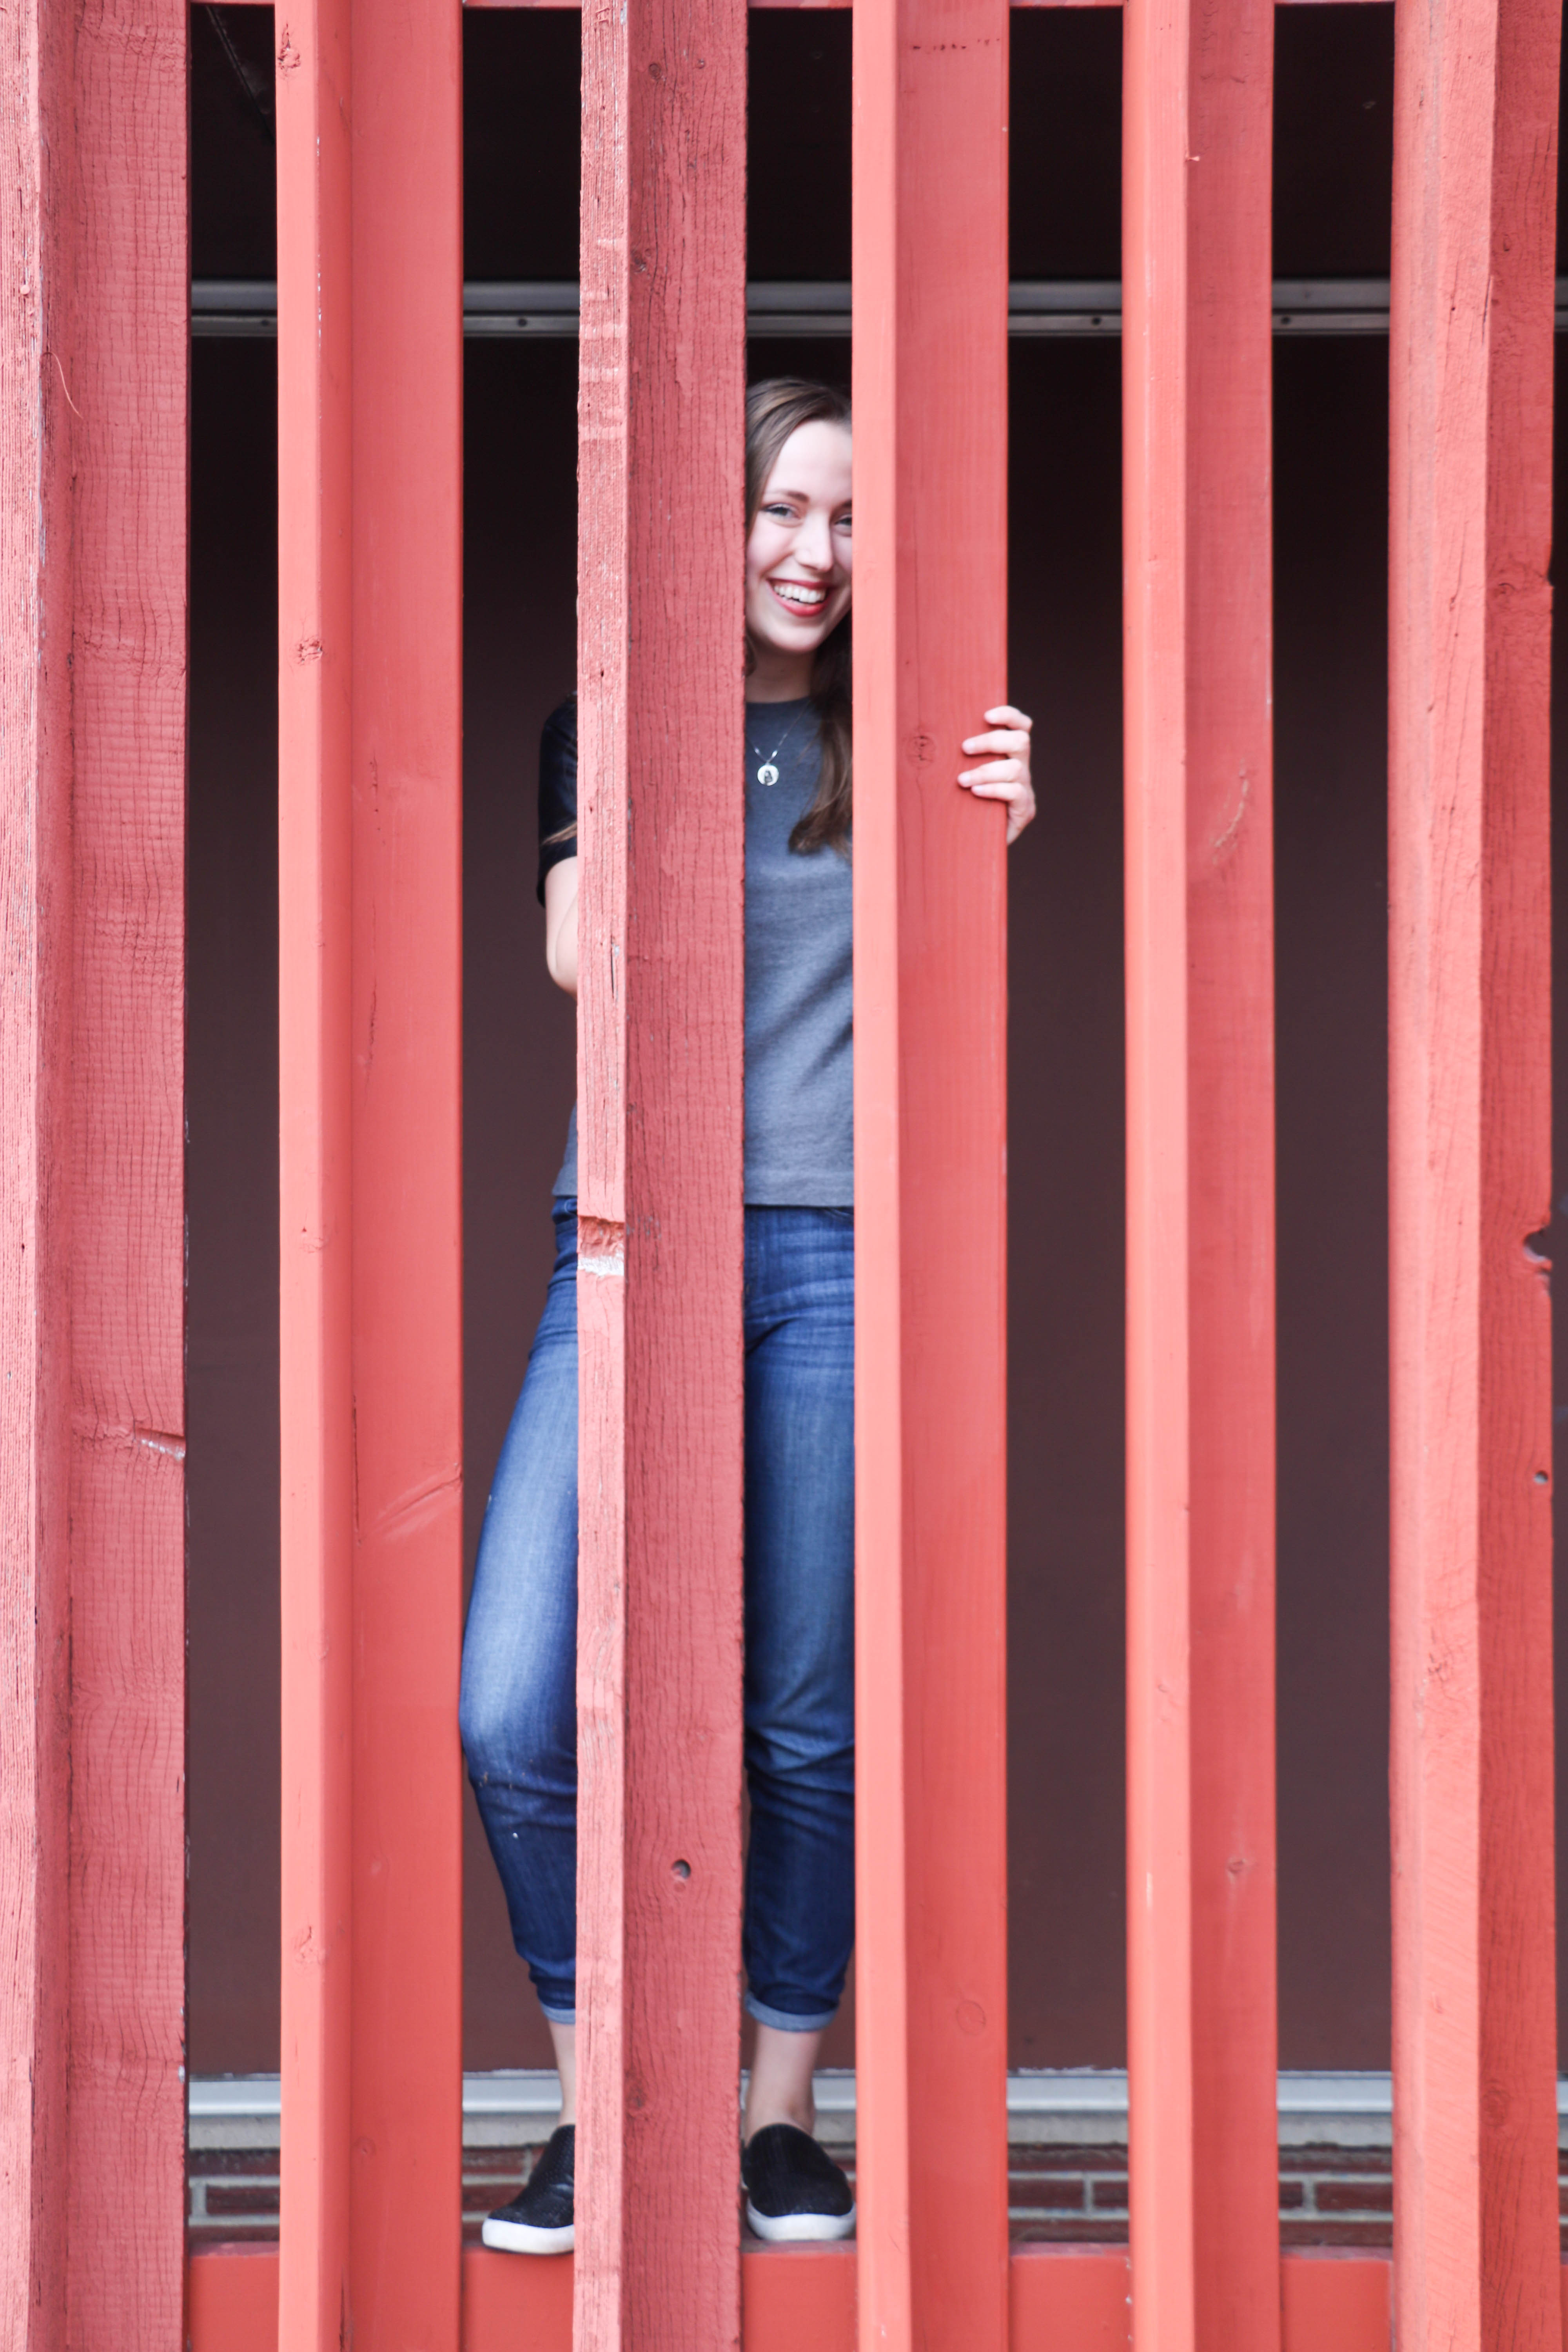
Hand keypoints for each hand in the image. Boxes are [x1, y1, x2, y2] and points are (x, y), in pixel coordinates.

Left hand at [959, 705, 1035, 844]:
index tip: (986, 715)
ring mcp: (1025, 790)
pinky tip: (975, 793)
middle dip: (991, 741)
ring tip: (962, 780)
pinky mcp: (1023, 811)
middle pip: (1020, 741)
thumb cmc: (964, 804)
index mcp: (1010, 756)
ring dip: (985, 771)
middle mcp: (1021, 770)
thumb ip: (959, 759)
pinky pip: (1015, 793)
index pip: (1021, 727)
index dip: (1009, 716)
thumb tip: (929, 738)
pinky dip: (993, 790)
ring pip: (1015, 769)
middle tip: (965, 748)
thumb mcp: (962, 778)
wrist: (976, 844)